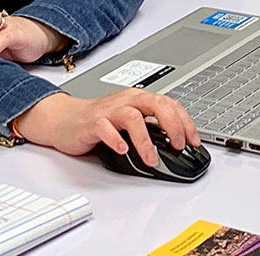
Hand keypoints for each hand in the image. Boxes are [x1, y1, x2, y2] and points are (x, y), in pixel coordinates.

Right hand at [15, 90, 200, 167]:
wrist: (65, 119)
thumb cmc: (99, 120)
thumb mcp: (130, 121)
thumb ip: (151, 129)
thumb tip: (176, 147)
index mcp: (139, 99)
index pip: (169, 104)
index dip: (185, 122)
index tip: (194, 141)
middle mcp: (126, 101)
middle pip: (156, 104)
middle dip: (172, 125)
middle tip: (178, 146)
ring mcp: (109, 111)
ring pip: (133, 117)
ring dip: (146, 140)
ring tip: (151, 159)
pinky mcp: (92, 123)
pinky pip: (105, 128)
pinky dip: (116, 139)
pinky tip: (122, 150)